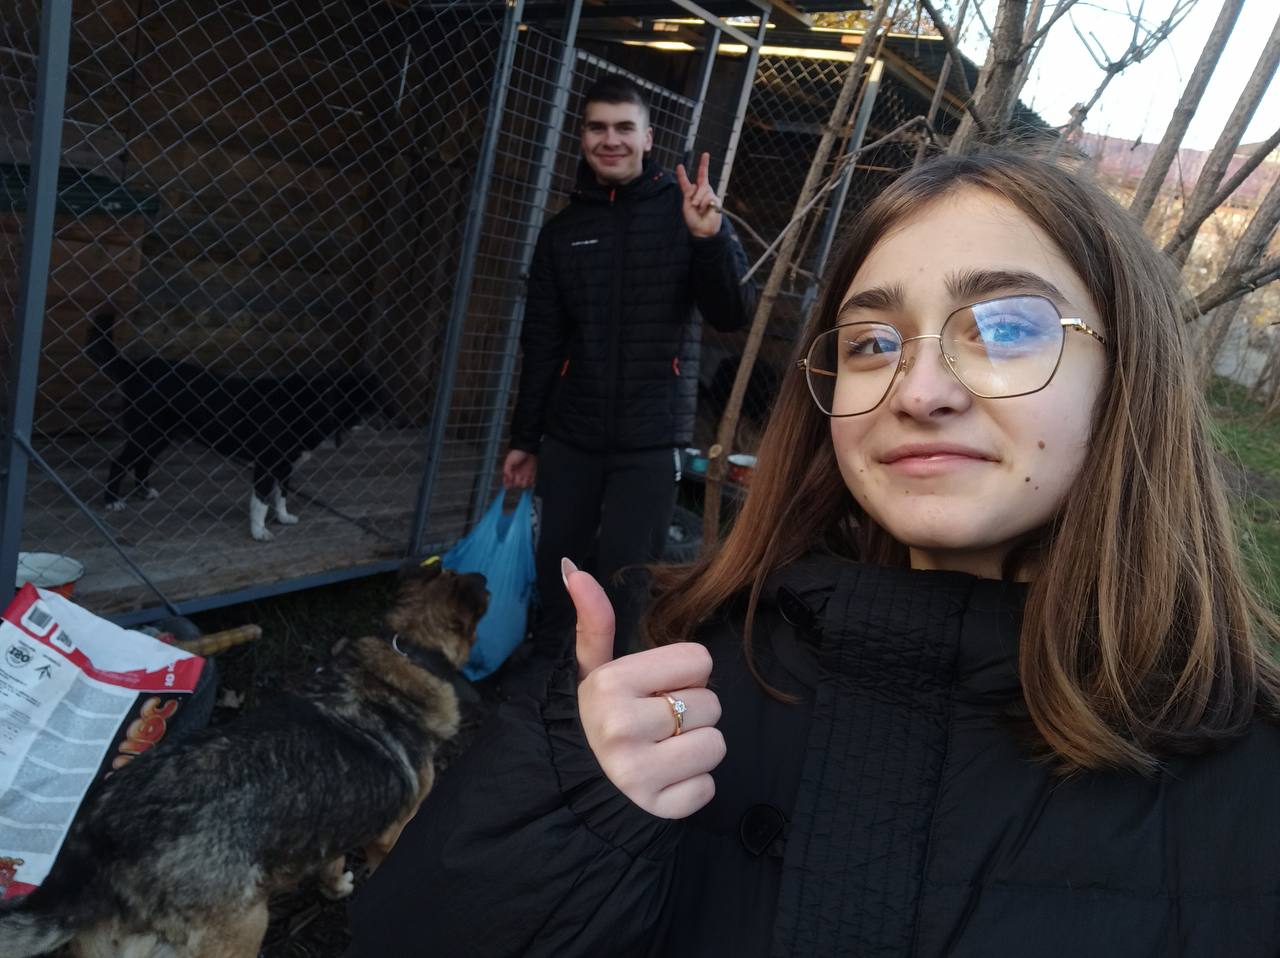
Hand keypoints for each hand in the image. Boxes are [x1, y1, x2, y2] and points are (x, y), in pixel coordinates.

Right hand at [503, 450, 536, 488]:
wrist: (527, 449)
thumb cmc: (517, 453)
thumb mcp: (509, 461)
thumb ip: (507, 471)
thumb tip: (509, 478)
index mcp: (510, 472)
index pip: (507, 482)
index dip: (507, 485)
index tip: (508, 486)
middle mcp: (516, 475)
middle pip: (515, 485)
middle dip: (516, 482)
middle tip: (517, 476)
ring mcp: (524, 475)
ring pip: (522, 485)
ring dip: (523, 483)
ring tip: (524, 477)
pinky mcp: (531, 474)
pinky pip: (531, 482)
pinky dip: (530, 483)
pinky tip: (529, 479)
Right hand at [566, 558, 724, 818]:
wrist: (573, 789)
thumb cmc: (595, 720)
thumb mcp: (590, 671)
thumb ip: (594, 621)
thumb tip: (574, 567)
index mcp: (611, 683)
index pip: (699, 660)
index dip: (684, 673)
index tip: (657, 687)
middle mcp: (622, 726)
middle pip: (711, 703)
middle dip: (691, 711)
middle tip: (658, 723)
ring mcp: (639, 773)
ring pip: (716, 745)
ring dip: (696, 749)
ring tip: (663, 751)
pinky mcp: (658, 809)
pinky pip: (708, 787)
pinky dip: (691, 786)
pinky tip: (663, 780)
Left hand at [675, 152, 722, 239]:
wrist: (702, 230)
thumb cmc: (693, 219)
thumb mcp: (687, 205)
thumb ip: (689, 193)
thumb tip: (697, 185)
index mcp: (691, 194)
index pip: (686, 183)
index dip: (682, 175)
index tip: (679, 166)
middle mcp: (701, 192)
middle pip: (702, 176)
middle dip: (704, 164)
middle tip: (705, 157)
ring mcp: (709, 194)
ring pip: (703, 188)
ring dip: (698, 199)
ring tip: (698, 208)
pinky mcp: (715, 199)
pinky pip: (708, 196)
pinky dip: (704, 203)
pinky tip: (704, 210)